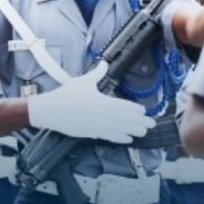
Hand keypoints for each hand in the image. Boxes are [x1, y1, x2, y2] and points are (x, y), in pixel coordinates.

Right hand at [27, 63, 154, 143]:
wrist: (52, 111)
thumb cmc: (66, 95)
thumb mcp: (83, 82)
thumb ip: (97, 74)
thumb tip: (104, 64)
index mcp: (102, 101)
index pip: (123, 106)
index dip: (135, 110)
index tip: (144, 111)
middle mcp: (103, 115)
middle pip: (126, 120)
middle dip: (140, 122)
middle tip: (151, 124)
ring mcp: (98, 126)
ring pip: (120, 130)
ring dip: (133, 131)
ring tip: (143, 132)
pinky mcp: (91, 133)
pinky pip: (109, 137)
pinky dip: (120, 138)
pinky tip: (128, 139)